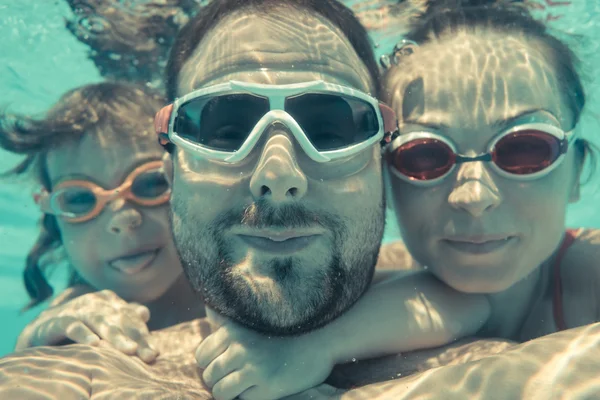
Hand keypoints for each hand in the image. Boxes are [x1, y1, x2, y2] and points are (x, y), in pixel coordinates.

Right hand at [15, 289, 157, 362]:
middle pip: (121, 321)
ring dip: (116, 336)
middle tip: (149, 355)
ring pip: (101, 322)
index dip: (144, 336)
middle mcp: (96, 302)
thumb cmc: (81, 326)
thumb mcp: (104, 323)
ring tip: (131, 350)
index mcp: (110, 301)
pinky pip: (73, 326)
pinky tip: (94, 345)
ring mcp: (77, 309)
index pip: (132, 320)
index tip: (155, 354)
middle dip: (137, 338)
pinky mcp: (58, 320)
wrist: (42, 328)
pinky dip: (83, 334)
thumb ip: (124, 319)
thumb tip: (145, 313)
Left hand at [195, 316, 334, 399]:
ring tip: (248, 381)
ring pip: (221, 392)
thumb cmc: (283, 331)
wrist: (318, 340)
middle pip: (210, 376)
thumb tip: (207, 309)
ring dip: (232, 391)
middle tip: (239, 373)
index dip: (211, 362)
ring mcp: (254, 369)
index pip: (201, 356)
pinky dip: (250, 396)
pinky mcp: (268, 387)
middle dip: (221, 378)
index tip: (226, 361)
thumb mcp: (252, 318)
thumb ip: (226, 318)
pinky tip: (264, 384)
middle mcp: (241, 348)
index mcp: (233, 331)